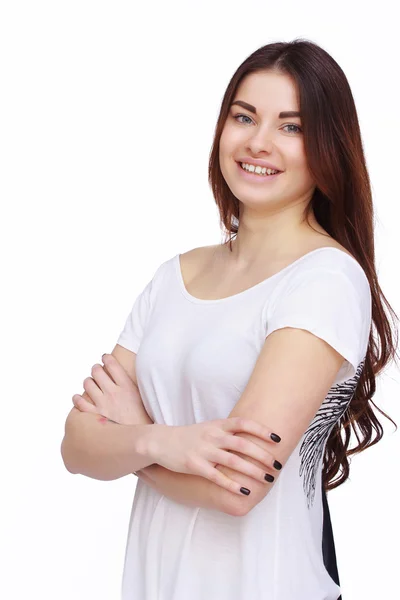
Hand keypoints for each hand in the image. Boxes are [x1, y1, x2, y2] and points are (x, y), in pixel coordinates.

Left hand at [72, 353, 144, 424]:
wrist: (139, 440)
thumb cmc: (142, 421)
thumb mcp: (142, 399)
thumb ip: (131, 386)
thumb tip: (123, 376)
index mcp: (127, 387)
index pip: (112, 364)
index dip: (107, 358)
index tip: (105, 358)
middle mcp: (113, 393)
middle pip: (97, 371)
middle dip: (96, 369)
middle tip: (97, 371)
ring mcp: (103, 404)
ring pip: (87, 383)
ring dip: (88, 382)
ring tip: (91, 384)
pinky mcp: (94, 417)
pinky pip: (80, 402)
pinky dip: (77, 399)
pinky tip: (79, 398)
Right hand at [149, 417, 281, 496]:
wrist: (160, 441)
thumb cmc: (190, 436)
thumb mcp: (209, 428)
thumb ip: (229, 432)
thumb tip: (254, 438)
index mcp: (217, 425)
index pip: (243, 423)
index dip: (262, 430)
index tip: (278, 438)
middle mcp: (212, 436)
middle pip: (243, 444)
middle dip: (263, 455)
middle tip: (278, 465)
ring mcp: (203, 451)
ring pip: (233, 461)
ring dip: (253, 471)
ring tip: (268, 480)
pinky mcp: (195, 466)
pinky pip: (217, 477)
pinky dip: (232, 484)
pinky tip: (245, 491)